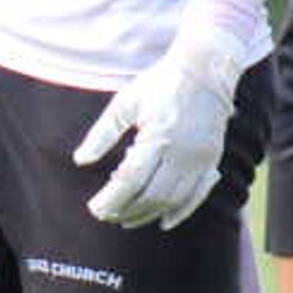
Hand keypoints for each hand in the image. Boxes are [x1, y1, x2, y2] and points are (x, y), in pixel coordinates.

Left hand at [73, 8, 267, 229]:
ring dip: (148, 214)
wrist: (204, 70)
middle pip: (152, 195)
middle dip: (127, 210)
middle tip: (107, 215)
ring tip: (127, 219)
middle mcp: (182, 152)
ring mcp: (200, 159)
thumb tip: (80, 160)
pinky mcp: (212, 160)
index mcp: (158, 136)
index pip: (131, 180)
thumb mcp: (125, 103)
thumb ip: (102, 133)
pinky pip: (197, 196)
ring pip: (173, 200)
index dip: (112, 199)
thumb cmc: (160, 84)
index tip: (95, 208)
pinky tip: (164, 222)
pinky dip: (181, 213)